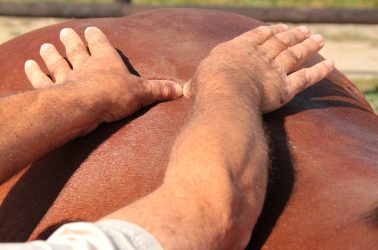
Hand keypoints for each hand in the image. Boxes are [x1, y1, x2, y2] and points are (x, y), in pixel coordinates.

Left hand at [24, 26, 182, 122]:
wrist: (85, 107)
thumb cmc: (113, 96)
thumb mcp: (142, 93)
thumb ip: (159, 90)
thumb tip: (182, 88)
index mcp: (106, 62)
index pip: (101, 45)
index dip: (96, 38)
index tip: (90, 30)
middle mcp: (84, 66)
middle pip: (76, 50)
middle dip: (71, 42)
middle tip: (65, 32)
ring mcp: (66, 78)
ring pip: (57, 63)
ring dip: (51, 55)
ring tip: (44, 47)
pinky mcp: (52, 91)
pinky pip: (41, 80)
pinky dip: (34, 73)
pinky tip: (28, 65)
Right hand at [185, 24, 333, 112]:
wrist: (223, 93)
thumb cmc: (206, 88)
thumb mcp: (196, 82)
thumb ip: (195, 84)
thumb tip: (185, 90)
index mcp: (238, 50)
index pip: (257, 37)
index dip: (269, 31)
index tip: (278, 28)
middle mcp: (258, 56)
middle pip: (279, 42)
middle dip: (292, 34)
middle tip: (303, 29)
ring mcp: (273, 70)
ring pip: (295, 54)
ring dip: (308, 45)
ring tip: (319, 38)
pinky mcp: (284, 88)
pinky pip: (306, 78)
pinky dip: (320, 71)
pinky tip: (332, 64)